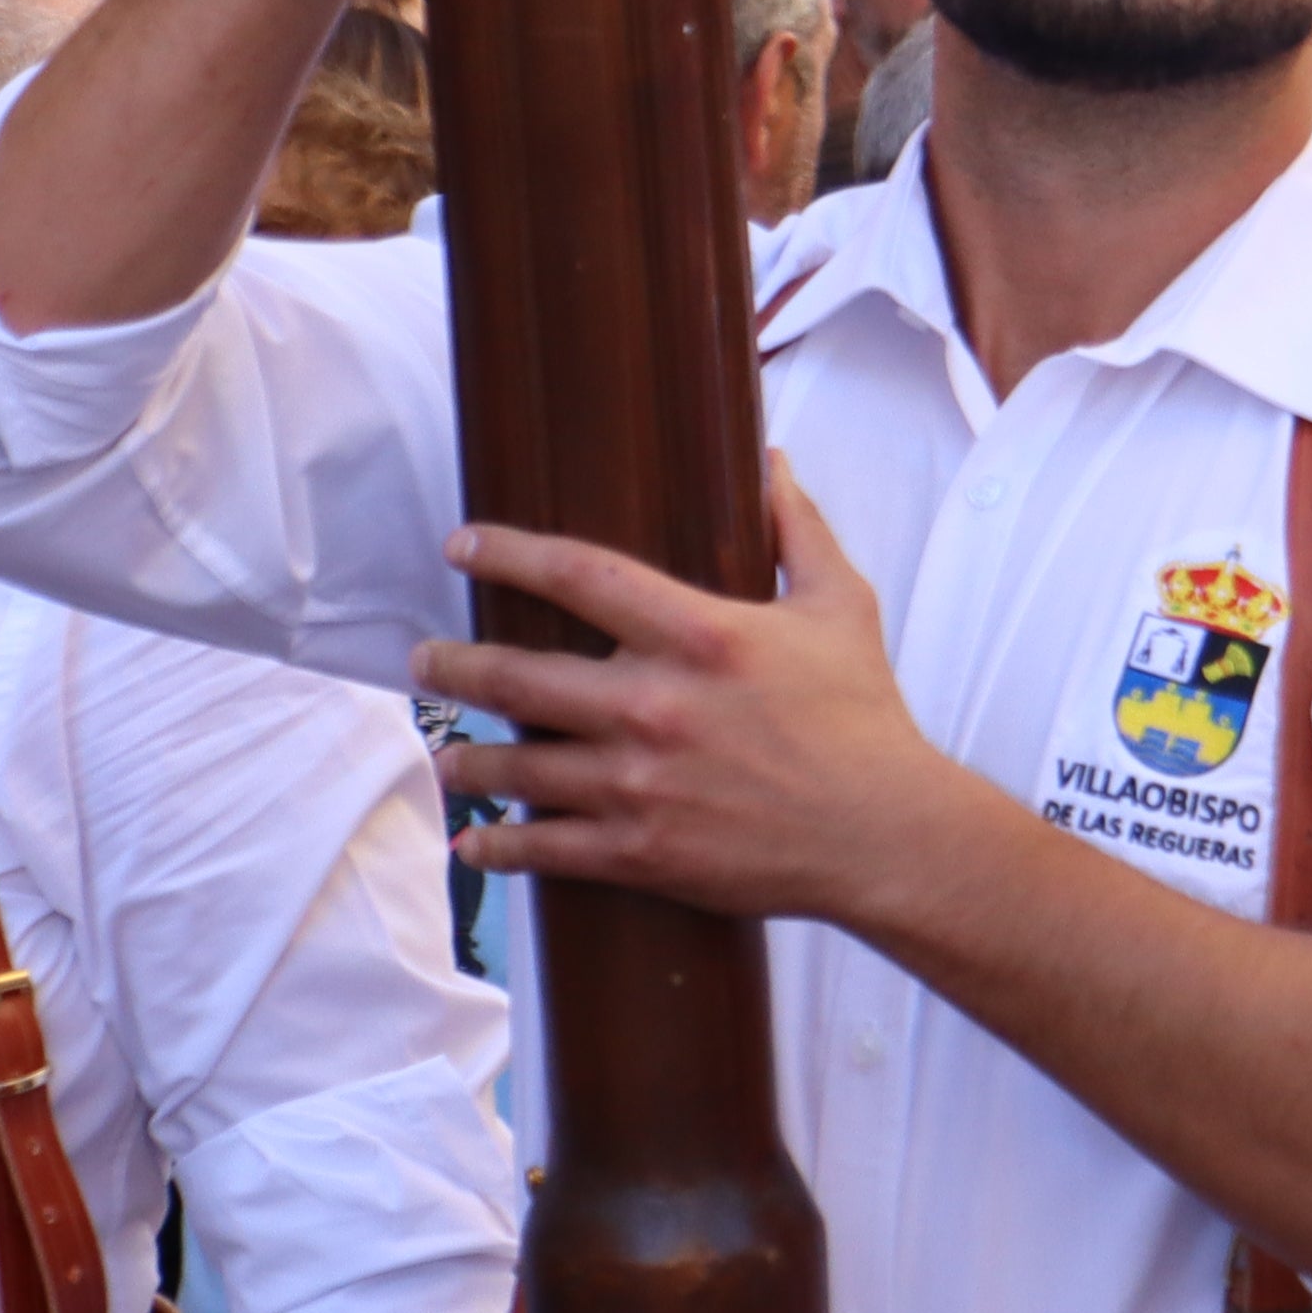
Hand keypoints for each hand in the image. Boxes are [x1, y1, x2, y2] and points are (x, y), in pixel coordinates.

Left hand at [421, 457, 974, 934]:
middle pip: (518, 677)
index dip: (507, 552)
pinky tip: (474, 844)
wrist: (886, 834)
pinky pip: (548, 849)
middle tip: (425, 664)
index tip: (462, 545)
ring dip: (468, 760)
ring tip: (446, 753)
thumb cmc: (865, 717)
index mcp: (698, 635)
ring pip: (519, 767)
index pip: (577, 574)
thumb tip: (772, 461)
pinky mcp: (642, 852)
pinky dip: (501, 848)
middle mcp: (655, 706)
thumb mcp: (841, 606)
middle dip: (454, 669)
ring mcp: (641, 784)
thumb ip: (797, 529)